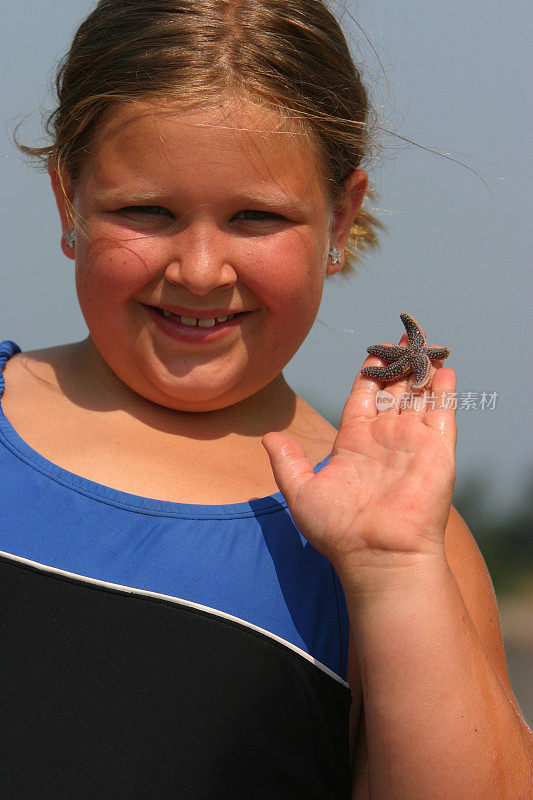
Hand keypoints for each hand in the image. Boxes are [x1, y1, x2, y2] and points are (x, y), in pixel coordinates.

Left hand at [262, 332, 456, 587]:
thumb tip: (268, 435)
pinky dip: (444, 389)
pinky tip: (443, 367)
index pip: (363, 398)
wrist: (378, 556)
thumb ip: (287, 461)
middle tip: (402, 337)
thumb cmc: (338, 531)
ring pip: (419, 396)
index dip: (369, 375)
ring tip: (423, 342)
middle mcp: (385, 439)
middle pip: (394, 391)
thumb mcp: (301, 492)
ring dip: (421, 369)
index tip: (373, 353)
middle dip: (398, 365)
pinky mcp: (438, 449)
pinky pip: (443, 411)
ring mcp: (413, 442)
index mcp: (355, 443)